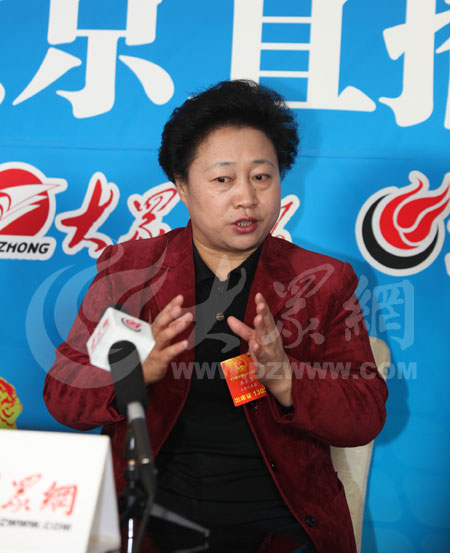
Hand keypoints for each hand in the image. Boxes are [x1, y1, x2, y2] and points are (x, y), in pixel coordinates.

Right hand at [142, 295, 191, 383]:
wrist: (138, 375)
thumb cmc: (149, 355)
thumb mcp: (158, 340)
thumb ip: (169, 328)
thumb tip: (182, 317)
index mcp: (152, 332)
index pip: (162, 316)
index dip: (170, 306)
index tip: (179, 298)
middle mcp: (152, 338)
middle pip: (160, 324)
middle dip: (170, 314)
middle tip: (180, 307)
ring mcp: (155, 349)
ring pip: (163, 337)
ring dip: (174, 328)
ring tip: (186, 321)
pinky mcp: (158, 360)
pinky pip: (167, 353)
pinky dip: (176, 348)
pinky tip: (185, 343)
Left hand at [227, 292, 291, 406]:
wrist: (280, 376)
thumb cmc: (268, 353)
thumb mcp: (256, 339)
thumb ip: (242, 329)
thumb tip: (229, 318)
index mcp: (270, 333)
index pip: (267, 317)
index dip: (263, 306)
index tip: (259, 295)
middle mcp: (271, 341)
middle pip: (267, 327)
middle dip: (264, 316)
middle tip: (260, 307)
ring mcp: (269, 354)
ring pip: (266, 343)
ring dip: (261, 333)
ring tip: (257, 322)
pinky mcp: (265, 366)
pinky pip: (262, 360)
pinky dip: (259, 354)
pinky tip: (255, 347)